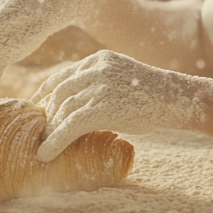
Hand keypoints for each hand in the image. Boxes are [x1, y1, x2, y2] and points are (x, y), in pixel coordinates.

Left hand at [34, 50, 183, 161]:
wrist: (175, 98)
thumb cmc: (154, 93)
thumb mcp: (124, 76)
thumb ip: (102, 81)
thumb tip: (80, 101)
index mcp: (99, 59)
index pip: (63, 76)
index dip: (46, 93)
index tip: (37, 106)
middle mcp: (96, 69)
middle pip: (60, 94)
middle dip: (48, 115)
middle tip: (42, 133)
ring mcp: (99, 87)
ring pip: (63, 111)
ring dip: (50, 131)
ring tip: (43, 146)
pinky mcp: (102, 108)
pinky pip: (69, 126)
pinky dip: (54, 141)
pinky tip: (45, 154)